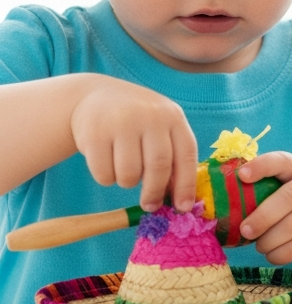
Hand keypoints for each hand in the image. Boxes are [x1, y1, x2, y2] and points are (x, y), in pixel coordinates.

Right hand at [69, 76, 197, 211]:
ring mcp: (121, 123)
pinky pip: (104, 173)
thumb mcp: (160, 128)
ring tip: (125, 171)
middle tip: (150, 205)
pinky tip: (106, 162)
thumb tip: (180, 200)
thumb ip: (173, 156)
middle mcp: (150, 116)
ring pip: (129, 174)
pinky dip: (106, 178)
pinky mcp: (93, 133)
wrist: (94, 96)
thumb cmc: (137, 121)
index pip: (186, 156)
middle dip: (155, 192)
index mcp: (173, 117)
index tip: (183, 207)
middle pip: (158, 166)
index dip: (186, 185)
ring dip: (127, 183)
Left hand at [235, 152, 291, 266]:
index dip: (262, 166)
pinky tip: (272, 255)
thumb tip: (213, 203)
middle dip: (263, 216)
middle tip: (244, 230)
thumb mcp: (283, 193)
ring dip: (270, 240)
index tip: (242, 175)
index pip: (282, 161)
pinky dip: (279, 254)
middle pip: (289, 197)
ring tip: (259, 245)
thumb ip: (260, 192)